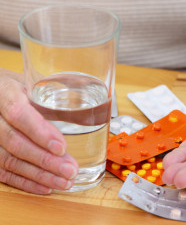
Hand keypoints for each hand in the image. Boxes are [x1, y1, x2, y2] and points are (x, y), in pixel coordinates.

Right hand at [0, 69, 77, 193]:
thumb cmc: (20, 88)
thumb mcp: (36, 84)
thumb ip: (56, 97)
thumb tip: (90, 115)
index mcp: (6, 92)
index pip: (18, 113)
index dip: (39, 132)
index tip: (61, 147)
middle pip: (15, 142)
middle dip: (45, 160)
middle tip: (69, 170)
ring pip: (9, 160)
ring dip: (39, 174)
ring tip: (64, 182)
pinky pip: (3, 171)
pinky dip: (26, 181)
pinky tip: (46, 187)